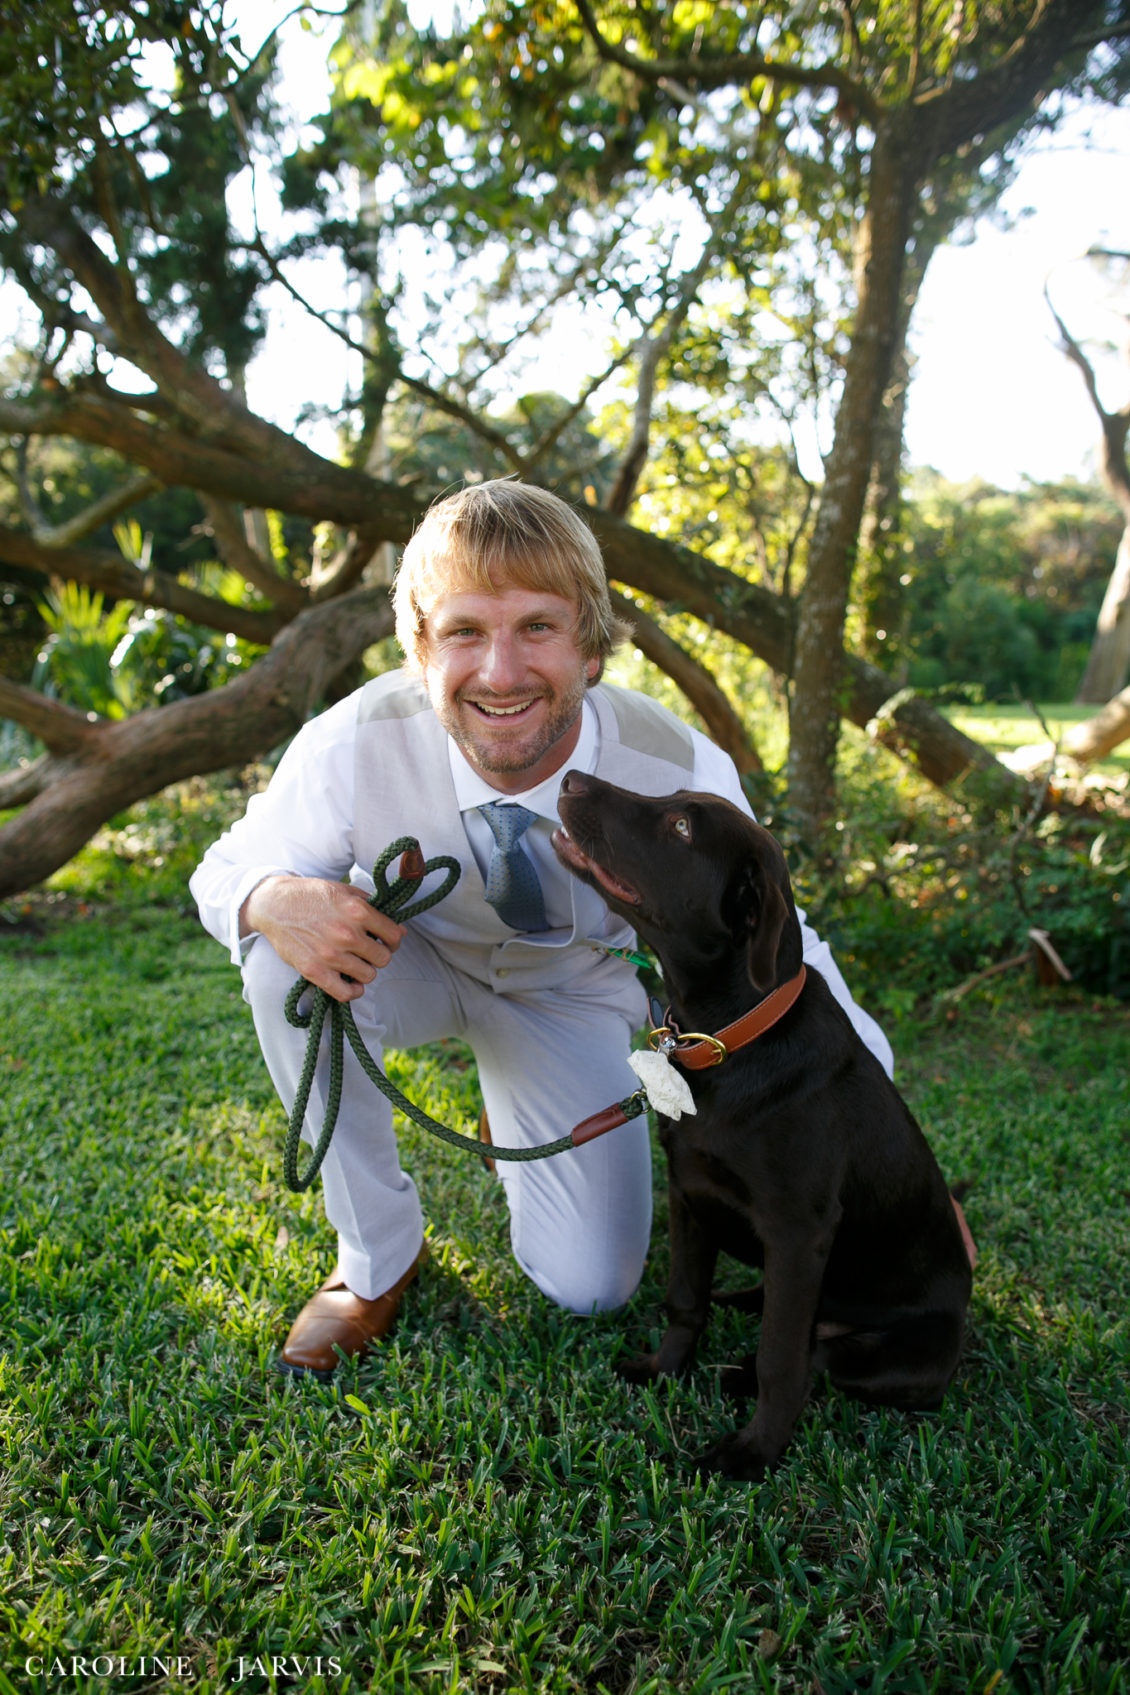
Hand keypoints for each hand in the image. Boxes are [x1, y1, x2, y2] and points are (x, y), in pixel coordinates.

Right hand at [241, 875, 405, 1002]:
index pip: (393, 935)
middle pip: (383, 958)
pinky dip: (353, 991)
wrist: (274, 904)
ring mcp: (331, 955)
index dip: (393, 939)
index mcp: (357, 911)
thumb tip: (399, 930)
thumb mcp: (344, 891)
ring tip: (357, 963)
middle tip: (369, 951)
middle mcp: (347, 934)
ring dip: (365, 970)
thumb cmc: (311, 895)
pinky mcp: (314, 971)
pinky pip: (345, 993)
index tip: (387, 941)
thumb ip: (372, 907)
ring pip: (368, 975)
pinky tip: (352, 983)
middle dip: (379, 955)